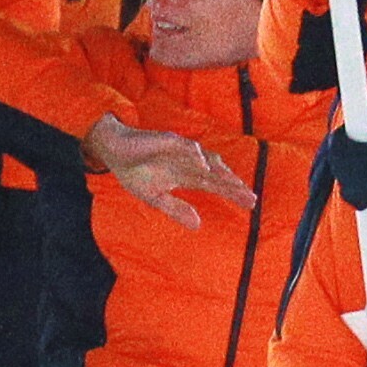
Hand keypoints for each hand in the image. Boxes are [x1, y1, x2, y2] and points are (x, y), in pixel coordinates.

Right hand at [82, 115, 255, 226]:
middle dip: (234, 185)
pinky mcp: (167, 141)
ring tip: (235, 184)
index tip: (251, 204)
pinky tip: (204, 165)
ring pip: (206, 159)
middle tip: (252, 198)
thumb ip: (176, 209)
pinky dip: (195, 155)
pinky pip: (184, 147)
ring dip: (221, 171)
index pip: (215, 185)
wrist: (114, 151)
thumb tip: (198, 225)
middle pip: (217, 175)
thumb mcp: (155, 198)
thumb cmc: (135, 172)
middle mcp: (188, 163)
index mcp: (186, 176)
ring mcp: (180, 151)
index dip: (232, 193)